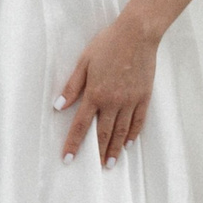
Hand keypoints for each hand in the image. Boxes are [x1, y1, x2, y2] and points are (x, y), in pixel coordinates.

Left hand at [56, 15, 158, 167]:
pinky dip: (133, 134)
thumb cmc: (108, 44)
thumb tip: (58, 106)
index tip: (68, 158)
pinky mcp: (144, 97)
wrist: (137, 34)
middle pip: (104, 133)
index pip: (82, 125)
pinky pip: (138, 121)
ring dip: (115, 149)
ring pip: (122, 131)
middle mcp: (113, 102)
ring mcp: (130, 101)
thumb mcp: (84, 61)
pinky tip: (129, 143)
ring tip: (111, 163)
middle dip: (98, 152)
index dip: (74, 143)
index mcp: (96, 93)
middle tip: (96, 168)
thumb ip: (72, 86)